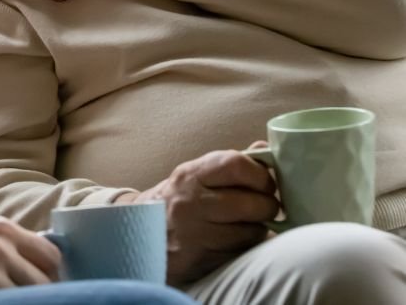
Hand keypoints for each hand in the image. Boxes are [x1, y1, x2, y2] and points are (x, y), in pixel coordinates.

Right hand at [0, 217, 60, 299]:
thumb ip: (3, 247)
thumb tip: (33, 269)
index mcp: (3, 228)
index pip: (51, 256)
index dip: (53, 277)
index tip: (46, 290)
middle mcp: (1, 244)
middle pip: (46, 281)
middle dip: (43, 296)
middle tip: (30, 302)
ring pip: (31, 298)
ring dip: (23, 303)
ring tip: (4, 302)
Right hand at [118, 150, 279, 284]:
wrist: (139, 235)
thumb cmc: (176, 201)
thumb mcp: (194, 176)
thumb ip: (230, 164)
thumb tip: (265, 147)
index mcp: (189, 176)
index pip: (235, 165)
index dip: (260, 174)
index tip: (265, 182)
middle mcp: (190, 203)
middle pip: (251, 203)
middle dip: (268, 206)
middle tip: (266, 206)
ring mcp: (195, 234)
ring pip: (251, 232)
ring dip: (259, 229)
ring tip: (250, 224)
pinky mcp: (201, 261)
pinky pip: (241, 253)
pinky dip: (247, 247)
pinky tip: (238, 240)